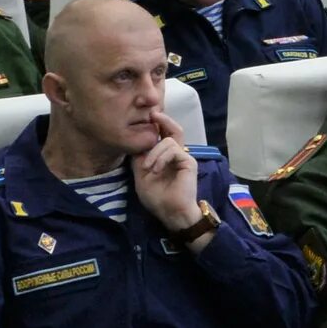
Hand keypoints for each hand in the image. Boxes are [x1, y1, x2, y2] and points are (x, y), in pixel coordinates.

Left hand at [132, 114, 200, 231]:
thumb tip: (137, 144)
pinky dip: (161, 158)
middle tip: (153, 114)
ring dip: (154, 153)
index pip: (163, 136)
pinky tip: (156, 169)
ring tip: (148, 168)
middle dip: (163, 120)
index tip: (147, 117)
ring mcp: (184, 157)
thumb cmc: (157, 198)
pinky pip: (174, 150)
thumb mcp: (141, 176)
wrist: (170, 213)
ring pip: (168, 140)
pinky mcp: (189, 162)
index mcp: (165, 158)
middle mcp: (176, 154)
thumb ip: (141, 159)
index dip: (156, 126)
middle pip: (174, 130)